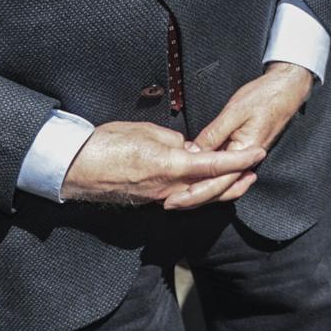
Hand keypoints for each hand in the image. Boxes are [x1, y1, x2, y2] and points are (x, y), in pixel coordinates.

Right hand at [59, 121, 264, 207]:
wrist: (73, 168)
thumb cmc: (105, 144)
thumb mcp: (145, 132)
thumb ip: (172, 140)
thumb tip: (186, 148)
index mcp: (169, 167)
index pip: (214, 165)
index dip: (239, 160)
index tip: (258, 154)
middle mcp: (167, 189)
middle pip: (210, 189)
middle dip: (235, 181)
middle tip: (254, 171)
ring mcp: (156, 197)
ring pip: (196, 196)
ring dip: (218, 187)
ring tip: (236, 177)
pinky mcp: (147, 199)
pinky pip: (178, 196)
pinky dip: (196, 190)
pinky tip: (202, 180)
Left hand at [165, 62, 316, 209]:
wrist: (286, 88)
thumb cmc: (265, 96)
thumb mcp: (234, 112)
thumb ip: (213, 135)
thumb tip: (192, 153)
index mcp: (246, 152)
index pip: (218, 182)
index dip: (194, 193)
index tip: (175, 200)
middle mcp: (247, 160)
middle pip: (218, 187)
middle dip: (194, 198)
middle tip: (169, 203)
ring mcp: (245, 156)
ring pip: (221, 181)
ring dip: (200, 190)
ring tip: (179, 196)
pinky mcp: (243, 150)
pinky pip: (225, 169)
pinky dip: (209, 176)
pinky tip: (195, 177)